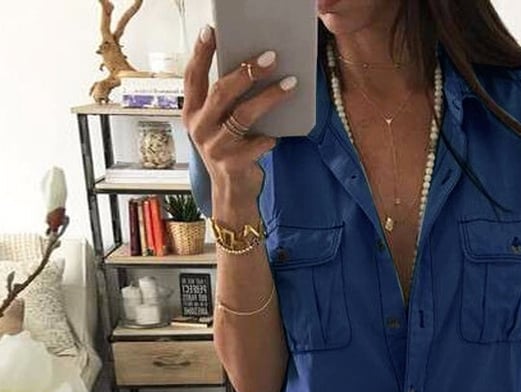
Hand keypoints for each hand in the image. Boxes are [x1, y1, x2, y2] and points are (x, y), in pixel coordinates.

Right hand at [182, 24, 298, 209]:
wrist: (233, 194)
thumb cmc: (231, 153)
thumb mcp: (220, 126)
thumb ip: (227, 104)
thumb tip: (254, 70)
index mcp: (192, 113)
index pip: (193, 77)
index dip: (201, 53)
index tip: (212, 30)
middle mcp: (199, 128)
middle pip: (221, 91)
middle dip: (247, 71)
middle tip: (271, 57)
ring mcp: (214, 147)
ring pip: (244, 114)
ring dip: (270, 97)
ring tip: (291, 83)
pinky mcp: (232, 164)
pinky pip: (258, 142)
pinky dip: (270, 137)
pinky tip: (276, 135)